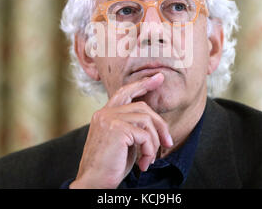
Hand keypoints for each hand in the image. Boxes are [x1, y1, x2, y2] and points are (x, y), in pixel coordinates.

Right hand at [69, 72, 173, 188]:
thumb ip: (134, 129)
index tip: (158, 78)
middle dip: (160, 124)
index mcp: (104, 115)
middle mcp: (105, 113)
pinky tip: (144, 163)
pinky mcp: (116, 129)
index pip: (124, 92)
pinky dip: (150, 150)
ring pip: (146, 120)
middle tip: (168, 142)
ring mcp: (109, 119)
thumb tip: (156, 125)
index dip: (142, 84)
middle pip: (142, 107)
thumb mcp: (124, 143)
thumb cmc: (108, 167)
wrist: (93, 182)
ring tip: (150, 159)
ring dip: (154, 142)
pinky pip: (144, 135)